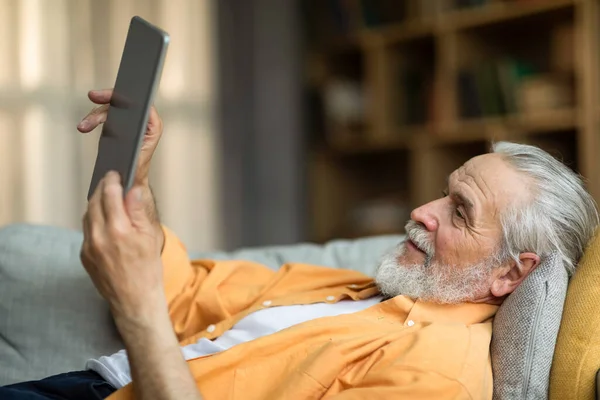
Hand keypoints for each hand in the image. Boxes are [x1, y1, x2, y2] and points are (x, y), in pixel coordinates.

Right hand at [77, 89, 163, 184]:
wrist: (130, 178)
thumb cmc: (136, 170)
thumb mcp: (135, 162)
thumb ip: (134, 150)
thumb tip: (125, 139)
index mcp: (152, 128)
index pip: (143, 105)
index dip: (128, 97)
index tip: (114, 94)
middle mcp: (143, 123)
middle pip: (125, 102)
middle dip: (108, 98)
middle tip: (93, 96)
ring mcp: (130, 122)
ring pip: (112, 108)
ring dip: (95, 114)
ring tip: (84, 126)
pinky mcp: (120, 125)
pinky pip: (107, 115)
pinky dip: (95, 119)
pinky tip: (85, 126)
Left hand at [80, 170, 164, 318]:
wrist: (135, 300)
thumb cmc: (148, 270)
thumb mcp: (150, 237)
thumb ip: (138, 211)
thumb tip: (132, 189)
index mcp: (119, 231)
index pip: (110, 195)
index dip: (113, 180)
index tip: (116, 173)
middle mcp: (99, 238)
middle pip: (94, 201)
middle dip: (102, 188)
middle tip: (110, 179)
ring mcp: (89, 247)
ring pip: (88, 215)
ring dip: (96, 203)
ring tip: (107, 196)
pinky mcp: (84, 256)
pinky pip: (87, 230)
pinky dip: (94, 220)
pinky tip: (105, 220)